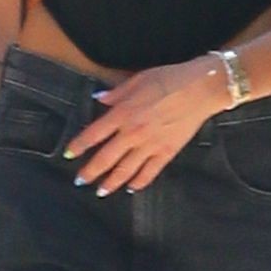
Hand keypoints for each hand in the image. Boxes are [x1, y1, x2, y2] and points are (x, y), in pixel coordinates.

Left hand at [65, 55, 228, 194]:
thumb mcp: (138, 79)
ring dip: (111, 183)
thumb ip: (116, 93)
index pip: (94, 134)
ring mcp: (150, 145)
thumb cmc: (169, 79)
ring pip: (125, 170)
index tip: (69, 154)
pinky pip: (150, 172)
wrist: (201, 89)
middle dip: (90, 172)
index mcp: (123, 114)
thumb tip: (98, 99)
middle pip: (106, 158)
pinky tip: (131, 188)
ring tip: (100, 191)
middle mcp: (133, 133)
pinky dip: (139, 182)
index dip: (79, 145)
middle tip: (80, 181)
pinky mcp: (167, 152)